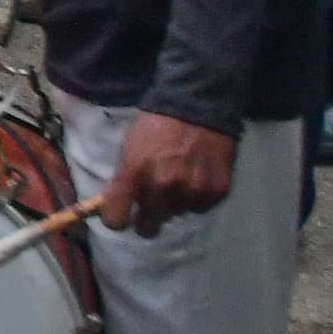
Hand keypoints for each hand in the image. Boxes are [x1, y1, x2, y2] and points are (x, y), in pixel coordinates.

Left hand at [95, 112, 235, 235]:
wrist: (197, 106)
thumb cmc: (156, 127)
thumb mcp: (128, 148)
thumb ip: (123, 180)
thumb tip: (117, 208)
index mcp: (134, 173)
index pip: (116, 219)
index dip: (116, 220)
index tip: (120, 218)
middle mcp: (163, 186)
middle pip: (148, 227)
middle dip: (146, 219)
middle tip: (150, 208)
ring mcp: (192, 190)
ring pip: (176, 214)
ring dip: (174, 203)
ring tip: (179, 178)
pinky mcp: (217, 191)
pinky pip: (200, 208)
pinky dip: (196, 198)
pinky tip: (197, 176)